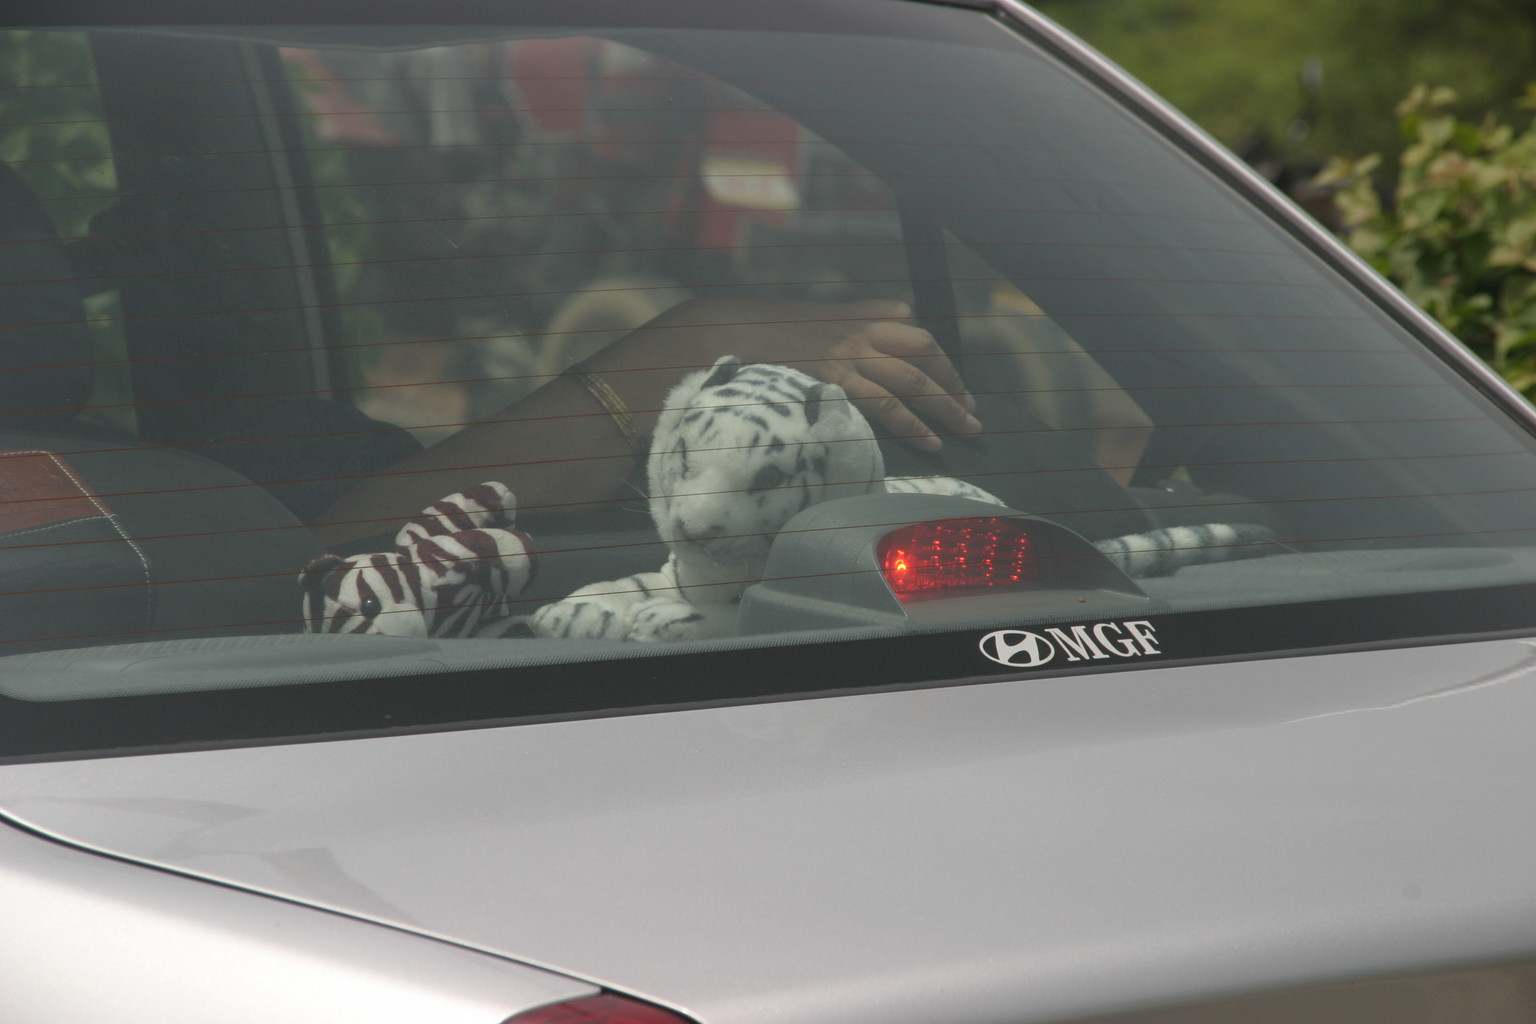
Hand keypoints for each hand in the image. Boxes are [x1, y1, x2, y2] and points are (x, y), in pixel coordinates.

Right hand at [627, 298, 981, 451]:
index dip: (940, 359)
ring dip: (946, 407)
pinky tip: (931, 443)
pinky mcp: (836, 380)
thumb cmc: (757, 333)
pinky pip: (887, 405)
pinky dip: (914, 425)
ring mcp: (849, 353)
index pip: (914, 329)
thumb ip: (847, 325)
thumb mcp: (809, 321)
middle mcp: (859, 329)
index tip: (955, 381)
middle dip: (953, 382)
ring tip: (969, 431)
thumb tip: (885, 330)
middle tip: (972, 411)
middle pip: (925, 352)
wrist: (718, 331)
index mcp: (854, 313)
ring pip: (914, 380)